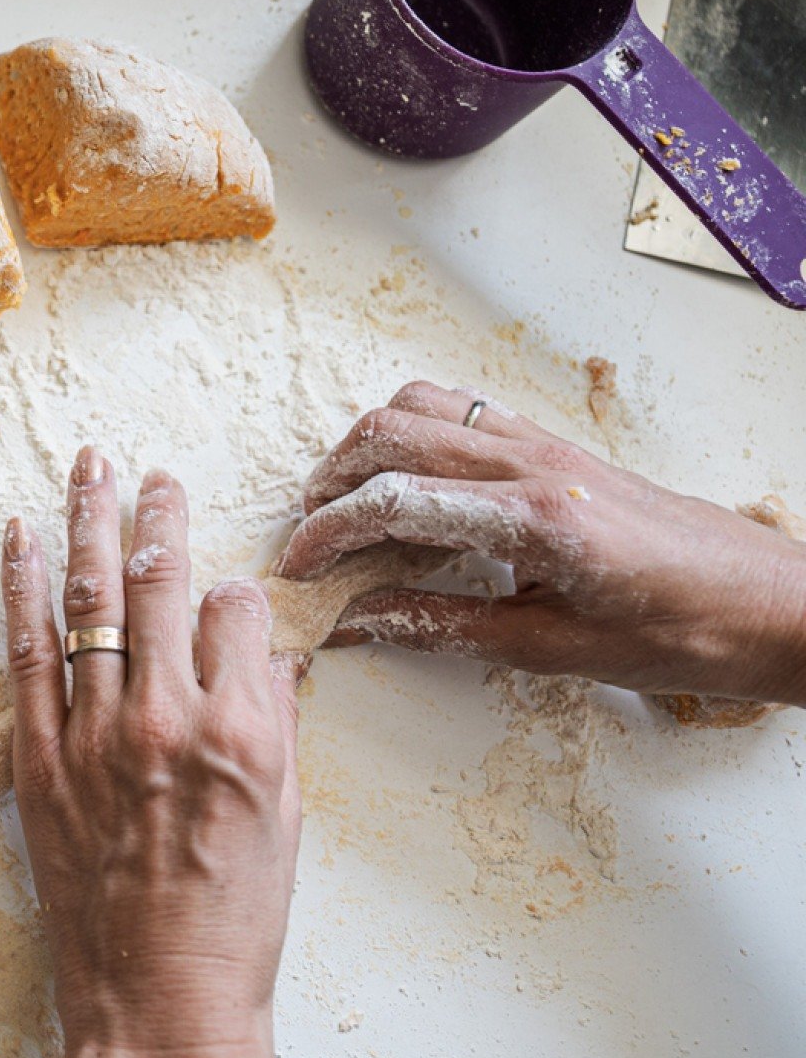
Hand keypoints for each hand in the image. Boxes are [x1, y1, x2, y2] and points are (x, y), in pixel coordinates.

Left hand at [2, 447, 300, 1057]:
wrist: (157, 1000)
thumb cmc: (235, 922)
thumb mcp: (289, 818)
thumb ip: (275, 722)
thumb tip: (266, 654)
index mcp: (243, 733)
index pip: (238, 612)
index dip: (237, 598)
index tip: (229, 600)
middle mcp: (167, 720)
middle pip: (163, 586)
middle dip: (160, 517)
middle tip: (154, 475)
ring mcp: (94, 737)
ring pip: (90, 602)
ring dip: (88, 524)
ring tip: (88, 467)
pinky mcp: (38, 760)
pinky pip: (25, 654)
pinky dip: (19, 589)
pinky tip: (19, 536)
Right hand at [282, 381, 805, 703]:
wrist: (774, 603)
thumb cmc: (682, 634)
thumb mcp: (555, 650)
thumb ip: (446, 626)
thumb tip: (361, 619)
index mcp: (537, 519)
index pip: (396, 501)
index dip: (330, 533)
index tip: (299, 567)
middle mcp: (535, 463)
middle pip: (392, 434)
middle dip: (330, 482)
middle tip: (308, 535)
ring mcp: (546, 443)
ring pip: (419, 407)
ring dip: (364, 447)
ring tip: (344, 502)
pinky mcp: (555, 443)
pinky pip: (459, 410)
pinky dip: (410, 433)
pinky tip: (405, 481)